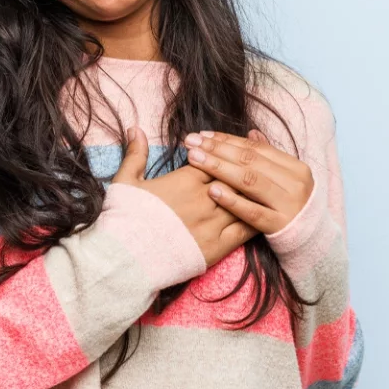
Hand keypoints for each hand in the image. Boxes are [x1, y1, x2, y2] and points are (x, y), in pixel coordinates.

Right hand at [112, 127, 256, 266]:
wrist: (126, 260)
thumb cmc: (123, 219)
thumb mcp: (125, 182)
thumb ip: (136, 154)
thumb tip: (136, 128)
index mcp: (185, 180)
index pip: (213, 160)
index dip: (219, 155)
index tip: (223, 153)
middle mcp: (204, 198)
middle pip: (234, 178)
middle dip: (242, 170)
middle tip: (254, 166)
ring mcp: (213, 223)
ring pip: (243, 200)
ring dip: (253, 193)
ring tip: (265, 187)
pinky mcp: (218, 246)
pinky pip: (245, 229)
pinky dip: (256, 218)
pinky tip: (264, 213)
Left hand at [184, 129, 314, 234]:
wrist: (312, 243)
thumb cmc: (293, 208)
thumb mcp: (287, 179)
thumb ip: (269, 157)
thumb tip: (251, 133)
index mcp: (295, 167)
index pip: (256, 149)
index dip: (228, 140)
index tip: (203, 134)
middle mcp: (295, 183)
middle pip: (250, 161)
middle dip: (217, 149)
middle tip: (191, 142)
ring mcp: (289, 205)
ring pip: (250, 181)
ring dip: (219, 168)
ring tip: (195, 159)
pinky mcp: (280, 226)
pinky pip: (253, 212)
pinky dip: (232, 200)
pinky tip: (212, 190)